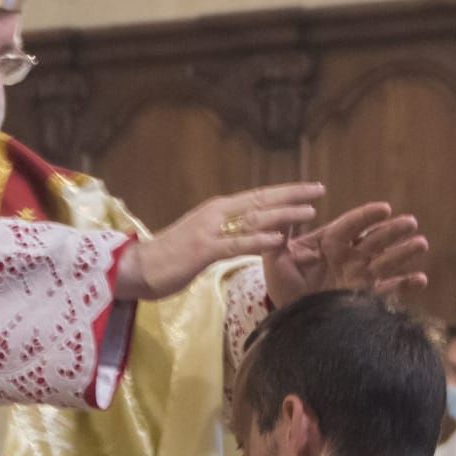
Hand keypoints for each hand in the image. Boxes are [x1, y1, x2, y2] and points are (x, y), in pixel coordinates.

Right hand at [114, 184, 323, 301]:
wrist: (135, 267)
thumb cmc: (169, 258)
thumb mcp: (203, 240)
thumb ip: (225, 233)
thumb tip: (247, 232)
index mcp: (217, 210)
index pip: (257, 196)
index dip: (285, 192)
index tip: (310, 188)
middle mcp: (215, 214)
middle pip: (260, 201)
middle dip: (292, 195)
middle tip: (320, 189)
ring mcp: (209, 231)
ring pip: (253, 219)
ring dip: (283, 215)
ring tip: (309, 211)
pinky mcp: (203, 250)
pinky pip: (236, 244)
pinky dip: (258, 240)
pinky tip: (278, 239)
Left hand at [263, 202, 429, 307]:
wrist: (290, 315)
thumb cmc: (281, 283)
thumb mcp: (275, 258)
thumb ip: (278, 236)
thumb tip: (281, 214)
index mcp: (331, 241)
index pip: (351, 224)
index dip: (367, 216)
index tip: (384, 208)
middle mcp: (350, 255)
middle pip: (374, 239)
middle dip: (393, 230)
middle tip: (411, 221)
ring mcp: (361, 276)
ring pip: (386, 261)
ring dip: (404, 252)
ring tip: (421, 243)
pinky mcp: (366, 297)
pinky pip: (389, 290)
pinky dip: (406, 285)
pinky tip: (421, 280)